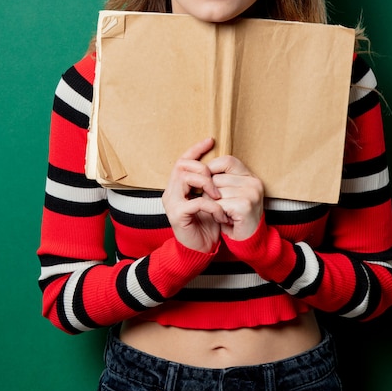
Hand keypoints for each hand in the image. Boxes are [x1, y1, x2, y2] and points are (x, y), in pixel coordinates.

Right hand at [162, 138, 227, 252]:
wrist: (200, 250)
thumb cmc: (207, 224)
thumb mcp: (210, 199)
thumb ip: (209, 184)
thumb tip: (220, 165)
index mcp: (177, 187)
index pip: (182, 161)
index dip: (195, 149)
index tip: (210, 141)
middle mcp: (170, 193)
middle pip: (182, 166)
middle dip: (202, 168)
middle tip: (216, 179)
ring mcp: (171, 204)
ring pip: (186, 179)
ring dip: (207, 184)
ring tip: (219, 196)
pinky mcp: (177, 215)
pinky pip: (197, 202)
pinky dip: (213, 206)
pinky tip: (221, 214)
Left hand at [206, 155, 263, 240]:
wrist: (249, 241)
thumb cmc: (235, 217)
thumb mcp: (230, 194)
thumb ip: (221, 179)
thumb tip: (199, 168)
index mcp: (250, 176)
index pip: (227, 160)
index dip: (213, 169)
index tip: (206, 181)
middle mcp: (253, 182)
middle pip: (217, 178)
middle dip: (210, 192)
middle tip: (218, 205)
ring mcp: (251, 193)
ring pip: (215, 192)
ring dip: (213, 205)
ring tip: (223, 213)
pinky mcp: (245, 205)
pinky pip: (219, 204)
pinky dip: (217, 213)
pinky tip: (224, 219)